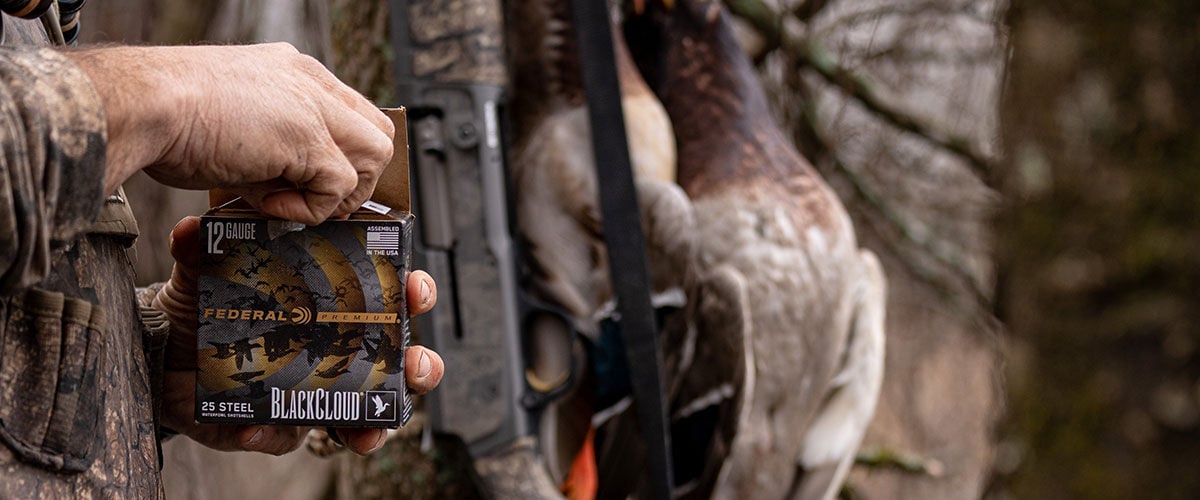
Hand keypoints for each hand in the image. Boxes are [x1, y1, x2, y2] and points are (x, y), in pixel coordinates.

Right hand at [67, 43, 392, 224]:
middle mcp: (308, 82)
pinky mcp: (306, 138)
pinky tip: (267, 203)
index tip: (318, 183)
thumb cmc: (165, 115)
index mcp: (291, 71)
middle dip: (357, 176)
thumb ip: (269, 148)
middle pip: (377, 132)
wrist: (140, 105)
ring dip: (340, 192)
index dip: (345, 155)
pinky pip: (337, 186)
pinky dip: (309, 208)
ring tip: (290, 200)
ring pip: (374, 154)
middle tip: (316, 199)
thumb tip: (284, 189)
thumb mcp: (233, 122)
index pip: (352, 112)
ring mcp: (311, 108)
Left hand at [152, 217, 444, 454]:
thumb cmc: (206, 311)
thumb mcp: (205, 275)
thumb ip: (201, 254)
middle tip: (413, 363)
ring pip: (364, 417)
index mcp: (334, 308)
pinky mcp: (276, 425)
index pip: (389, 298)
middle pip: (397, 364)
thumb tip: (191, 230)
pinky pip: (282, 439)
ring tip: (365, 432)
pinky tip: (253, 428)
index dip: (413, 293)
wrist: (165, 356)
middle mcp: (335, 353)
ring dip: (375, 427)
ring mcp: (313, 394)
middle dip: (420, 366)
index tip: (415, 287)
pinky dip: (268, 436)